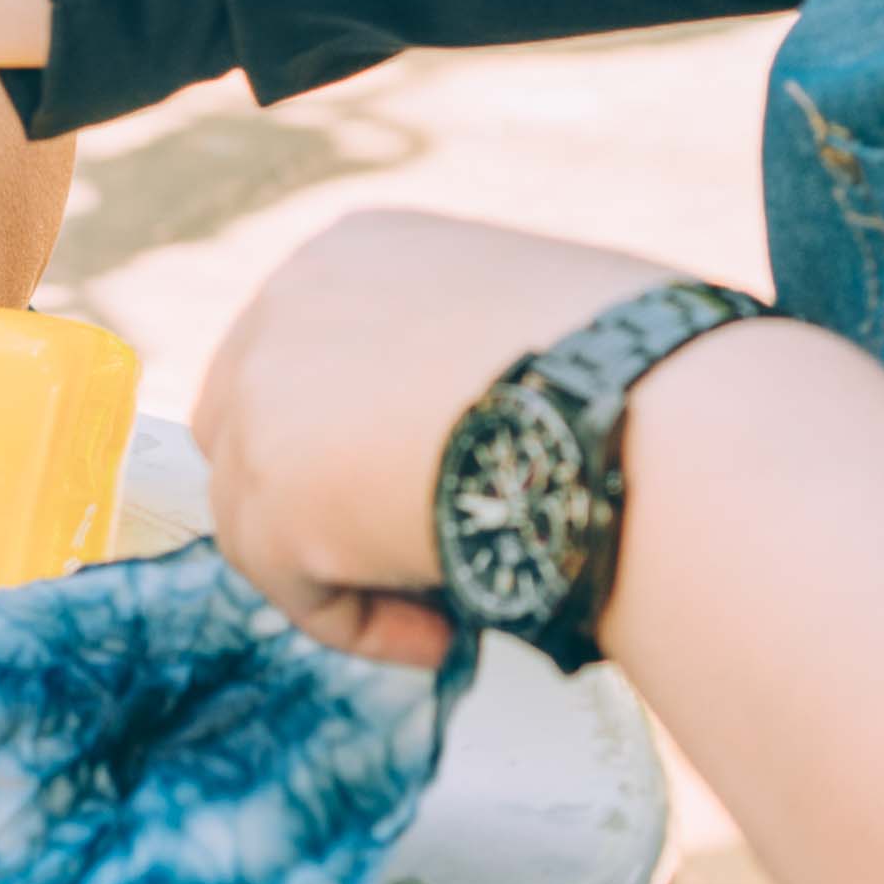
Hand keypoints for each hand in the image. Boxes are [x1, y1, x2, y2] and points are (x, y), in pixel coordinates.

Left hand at [184, 207, 694, 666]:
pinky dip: (365, 622)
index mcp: (350, 252)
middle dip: (312, 492)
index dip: (344, 431)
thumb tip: (474, 421)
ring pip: (261, 512)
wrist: (636, 412)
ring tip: (456, 596)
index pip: (303, 351)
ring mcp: (265, 403)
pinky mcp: (272, 505)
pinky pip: (298, 589)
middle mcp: (284, 307)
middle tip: (402, 545)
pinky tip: (446, 630)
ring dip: (346, 564)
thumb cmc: (632, 368)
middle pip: (247, 422)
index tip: (421, 481)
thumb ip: (460, 350)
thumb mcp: (526, 308)